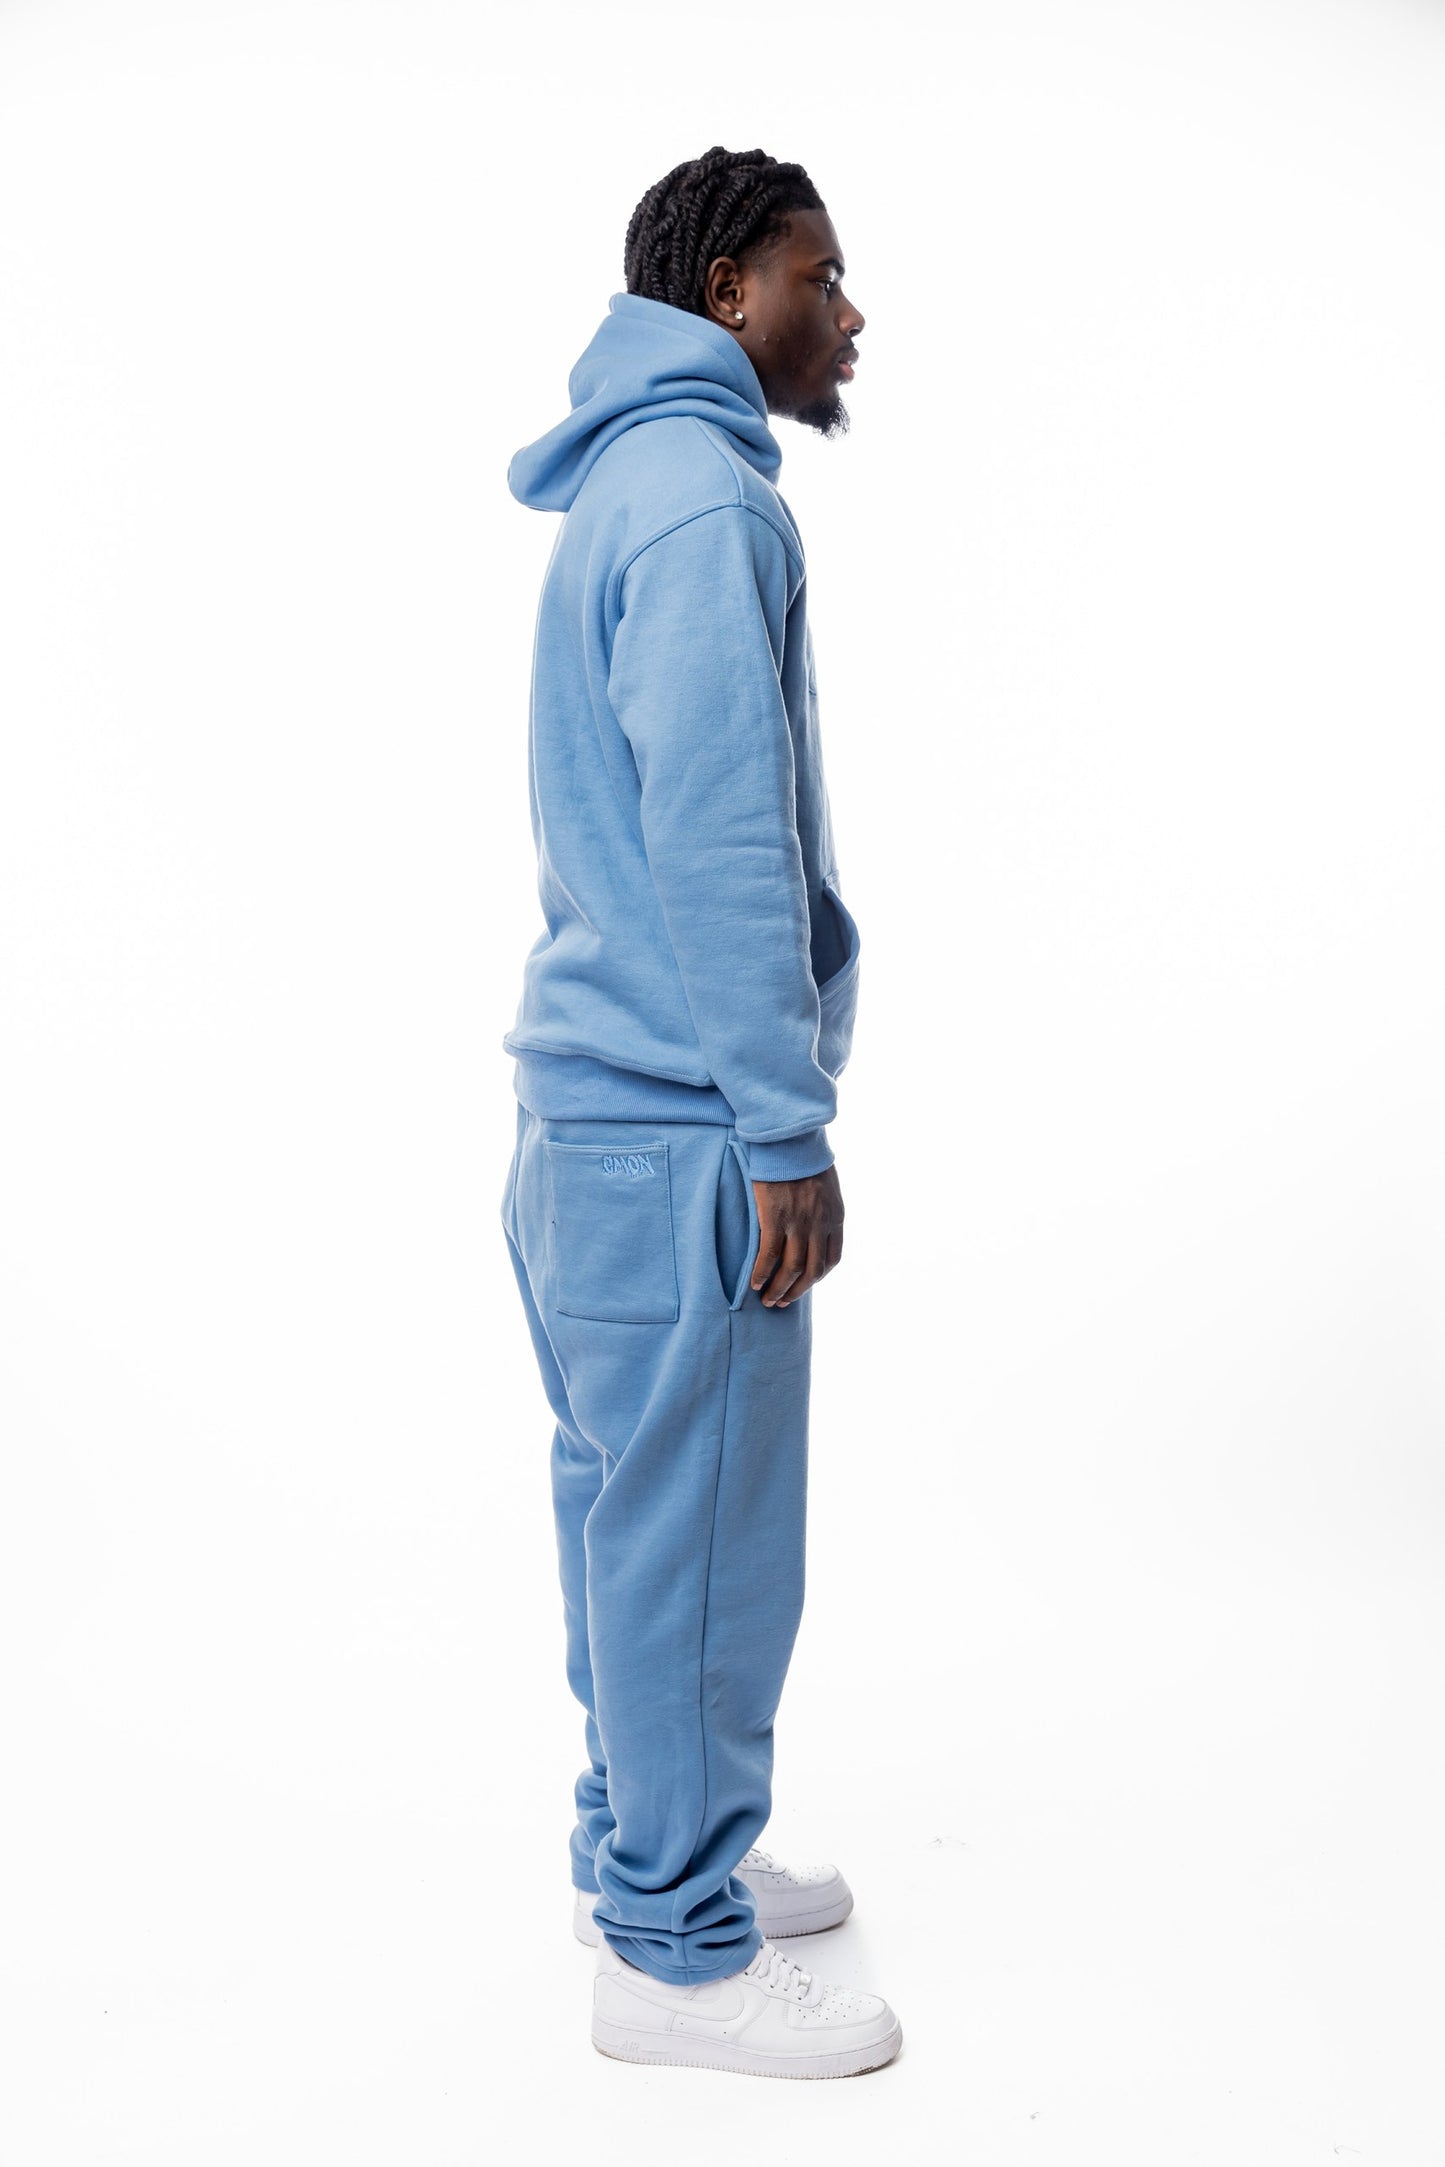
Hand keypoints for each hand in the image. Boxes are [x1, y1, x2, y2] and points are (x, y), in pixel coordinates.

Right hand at [750, 1163, 844, 1306]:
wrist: (788, 1137)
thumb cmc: (802, 1156)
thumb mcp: (825, 1184)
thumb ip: (821, 1207)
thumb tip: (812, 1221)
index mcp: (835, 1216)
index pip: (832, 1258)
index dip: (818, 1276)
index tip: (805, 1282)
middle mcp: (820, 1224)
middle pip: (812, 1270)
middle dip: (798, 1291)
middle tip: (783, 1301)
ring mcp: (798, 1223)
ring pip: (792, 1269)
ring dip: (780, 1290)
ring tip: (768, 1300)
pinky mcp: (775, 1218)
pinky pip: (769, 1256)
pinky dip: (762, 1274)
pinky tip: (755, 1283)